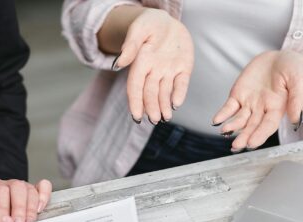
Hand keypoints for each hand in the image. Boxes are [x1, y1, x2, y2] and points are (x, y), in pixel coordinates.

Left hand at [0, 178, 51, 221]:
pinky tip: (40, 208)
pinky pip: (44, 186)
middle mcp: (9, 184)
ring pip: (30, 190)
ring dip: (31, 209)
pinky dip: (44, 196)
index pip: (0, 191)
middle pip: (17, 189)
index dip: (3, 209)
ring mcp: (23, 186)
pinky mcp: (35, 189)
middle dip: (19, 210)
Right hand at [114, 8, 193, 123]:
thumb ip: (131, 46)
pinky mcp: (183, 69)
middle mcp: (154, 71)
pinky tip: (176, 104)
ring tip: (165, 118)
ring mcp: (169, 71)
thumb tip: (118, 64)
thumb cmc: (150, 24)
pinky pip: (182, 84)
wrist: (168, 21)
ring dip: (164, 106)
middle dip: (152, 108)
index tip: (136, 116)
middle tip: (154, 120)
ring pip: (165, 93)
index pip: (135, 87)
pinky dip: (179, 94)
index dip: (135, 102)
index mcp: (141, 63)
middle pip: (150, 93)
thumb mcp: (139, 29)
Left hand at [212, 50, 302, 151]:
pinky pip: (228, 108)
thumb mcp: (299, 80)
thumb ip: (296, 99)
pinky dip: (222, 115)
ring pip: (239, 119)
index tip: (252, 143)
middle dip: (244, 136)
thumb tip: (295, 119)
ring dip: (232, 127)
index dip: (260, 135)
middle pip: (252, 126)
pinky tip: (216, 121)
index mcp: (277, 108)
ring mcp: (248, 104)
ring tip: (225, 131)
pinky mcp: (238, 96)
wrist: (278, 58)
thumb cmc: (292, 69)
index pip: (268, 125)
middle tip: (237, 146)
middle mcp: (261, 109)